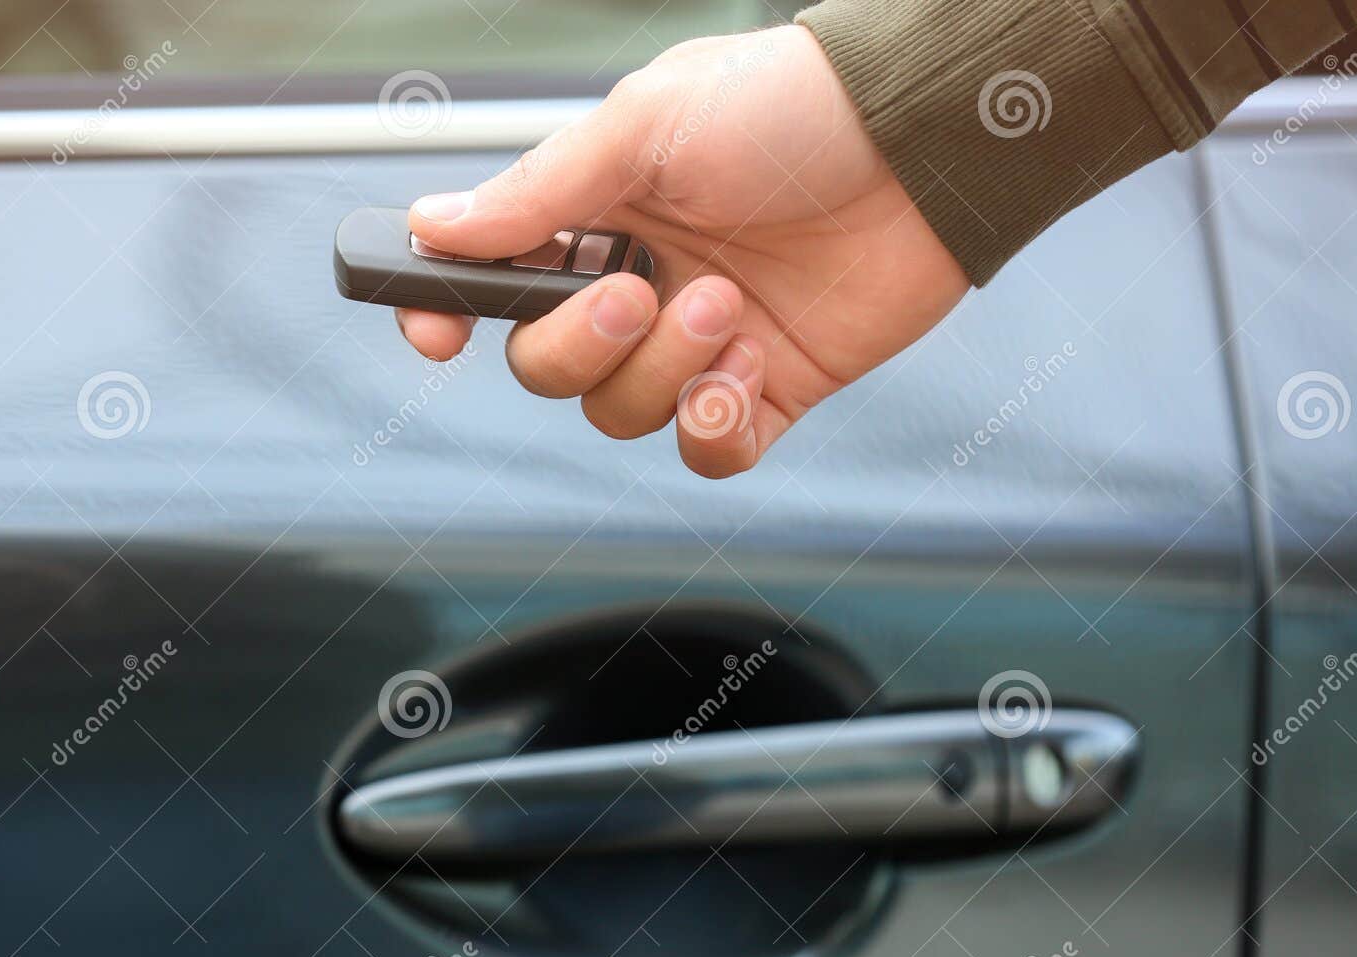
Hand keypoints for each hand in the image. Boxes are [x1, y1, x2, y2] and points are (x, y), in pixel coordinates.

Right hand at [395, 23, 968, 477]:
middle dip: (581, 346)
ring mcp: (700, 341)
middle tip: (640, 293)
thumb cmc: (787, 107)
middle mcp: (638, 281)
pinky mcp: (768, 386)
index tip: (439, 336)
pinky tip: (746, 368)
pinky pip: (707, 450)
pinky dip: (712, 426)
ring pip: (623, 413)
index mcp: (595, 216)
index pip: (495, 282)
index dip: (451, 315)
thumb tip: (434, 228)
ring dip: (664, 372)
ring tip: (730, 306)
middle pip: (549, 368)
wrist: (922, 141)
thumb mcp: (647, 126)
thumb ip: (540, 191)